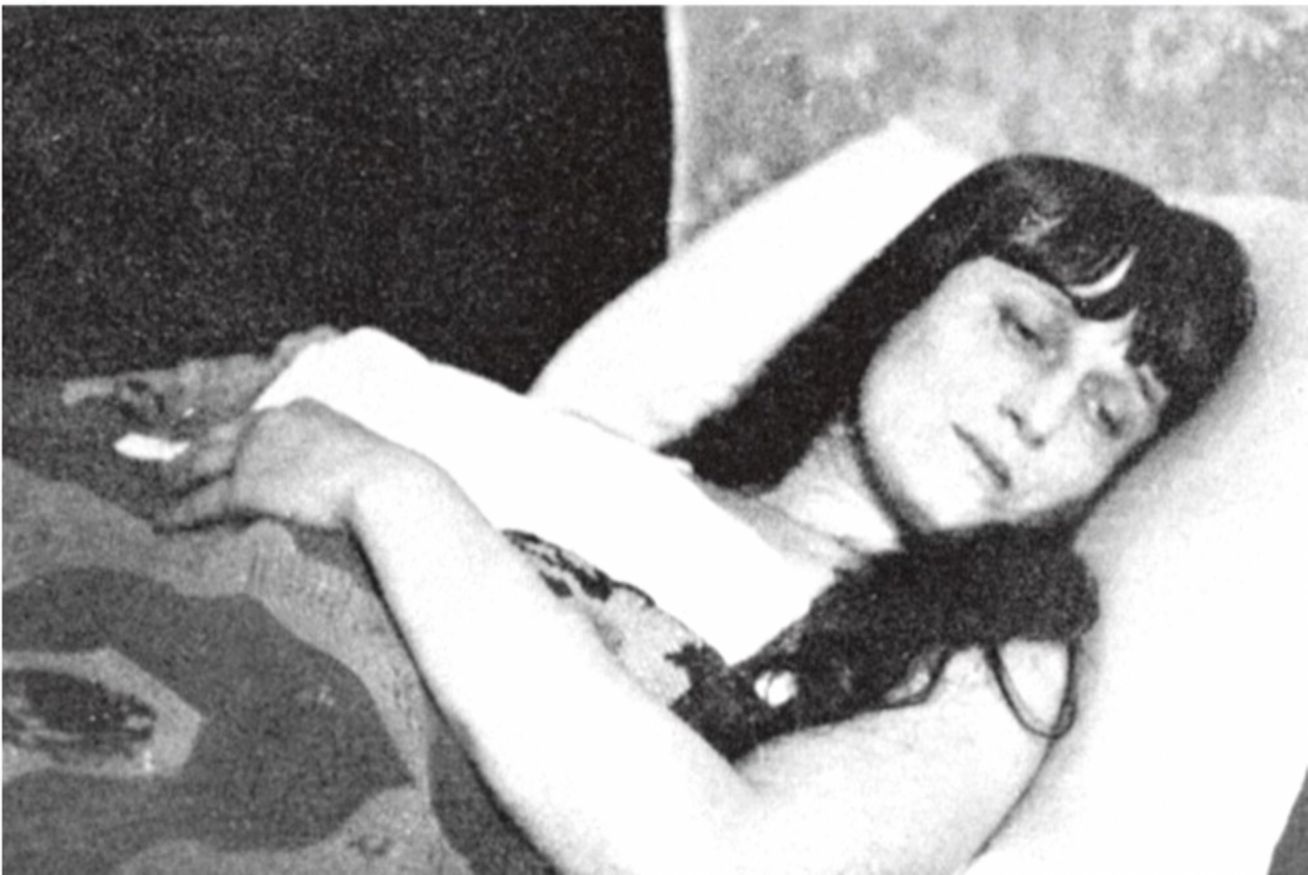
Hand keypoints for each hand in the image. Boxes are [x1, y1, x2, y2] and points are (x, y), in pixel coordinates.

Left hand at [159, 399, 414, 529]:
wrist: (386, 488)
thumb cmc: (388, 480)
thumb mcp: (359, 455)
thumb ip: (336, 460)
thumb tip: (337, 480)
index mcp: (302, 411)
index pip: (254, 423)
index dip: (233, 436)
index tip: (218, 445)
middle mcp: (272, 423)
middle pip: (218, 437)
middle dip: (193, 450)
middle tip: (173, 465)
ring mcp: (255, 453)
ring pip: (200, 464)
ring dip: (177, 477)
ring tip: (163, 489)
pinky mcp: (245, 487)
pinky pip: (202, 502)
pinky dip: (180, 512)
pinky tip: (166, 522)